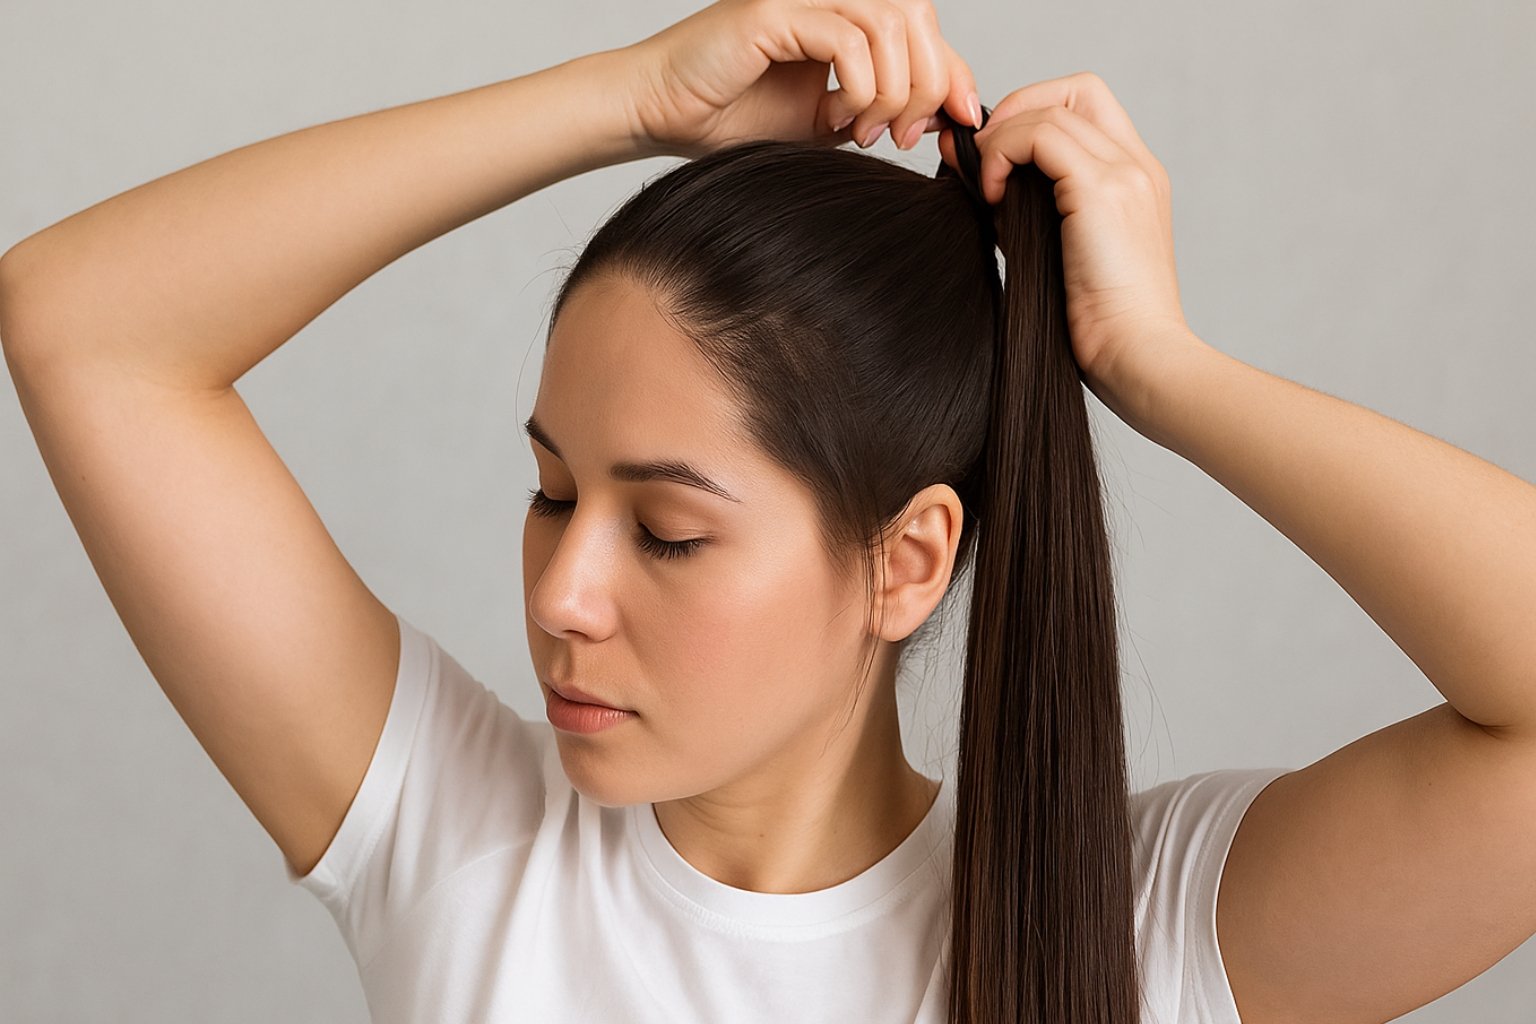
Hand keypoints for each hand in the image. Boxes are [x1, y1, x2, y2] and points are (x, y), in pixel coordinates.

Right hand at [621, 0, 982, 159]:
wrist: (664, 116)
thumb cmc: (732, 118)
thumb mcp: (829, 120)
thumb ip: (881, 107)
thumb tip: (947, 112)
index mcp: (844, 14)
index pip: (923, 25)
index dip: (953, 69)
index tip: (959, 120)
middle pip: (917, 16)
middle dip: (929, 82)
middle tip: (903, 134)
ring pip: (890, 24)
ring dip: (893, 89)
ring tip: (865, 129)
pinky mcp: (776, 12)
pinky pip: (848, 39)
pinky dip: (859, 86)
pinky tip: (837, 117)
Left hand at [937, 71, 1197, 397]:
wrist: (1138, 359)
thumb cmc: (1097, 329)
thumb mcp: (1049, 253)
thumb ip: (1018, 209)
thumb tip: (968, 171)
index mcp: (1135, 180)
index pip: (1086, 107)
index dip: (1031, 115)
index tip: (993, 157)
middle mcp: (1137, 166)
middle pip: (1073, 90)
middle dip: (1015, 110)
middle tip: (982, 158)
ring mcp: (1126, 173)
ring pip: (1051, 108)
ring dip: (1002, 137)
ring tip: (983, 187)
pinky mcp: (1104, 190)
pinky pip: (1040, 135)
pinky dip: (1003, 153)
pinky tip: (990, 196)